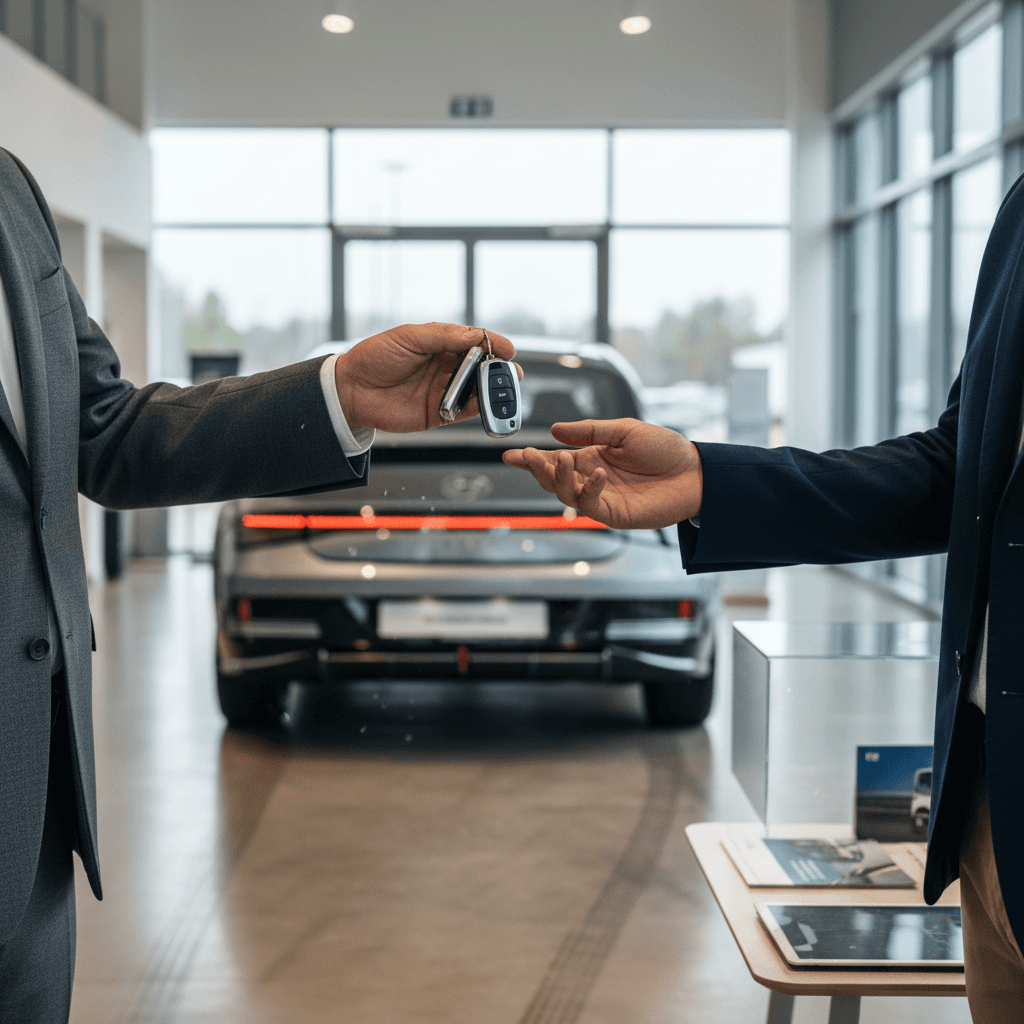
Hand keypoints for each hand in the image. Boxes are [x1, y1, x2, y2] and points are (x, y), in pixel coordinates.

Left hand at [334, 323, 520, 432]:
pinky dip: (478, 409)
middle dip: (500, 370)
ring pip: (477, 391)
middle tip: (512, 373)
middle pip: (482, 368)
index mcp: (440, 344)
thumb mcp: (409, 337)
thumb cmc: (374, 357)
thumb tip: (476, 335)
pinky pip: (464, 412)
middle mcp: (446, 367)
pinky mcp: (438, 414)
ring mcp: (443, 391)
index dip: (494, 344)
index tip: (508, 349)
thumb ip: (444, 336)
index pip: (475, 342)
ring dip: (493, 391)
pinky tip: (486, 404)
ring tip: (505, 390)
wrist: (350, 389)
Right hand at [502, 418, 702, 529]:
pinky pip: (592, 506)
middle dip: (537, 468)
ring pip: (566, 495)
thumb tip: (556, 431)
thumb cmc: (664, 449)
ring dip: (558, 479)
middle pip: (553, 479)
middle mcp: (592, 479)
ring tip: (561, 460)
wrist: (695, 472)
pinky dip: (590, 490)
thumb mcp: (624, 430)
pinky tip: (598, 474)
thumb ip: (590, 431)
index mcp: (592, 458)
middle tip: (528, 456)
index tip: (510, 454)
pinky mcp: (615, 514)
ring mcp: (602, 498)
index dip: (531, 458)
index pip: (554, 459)